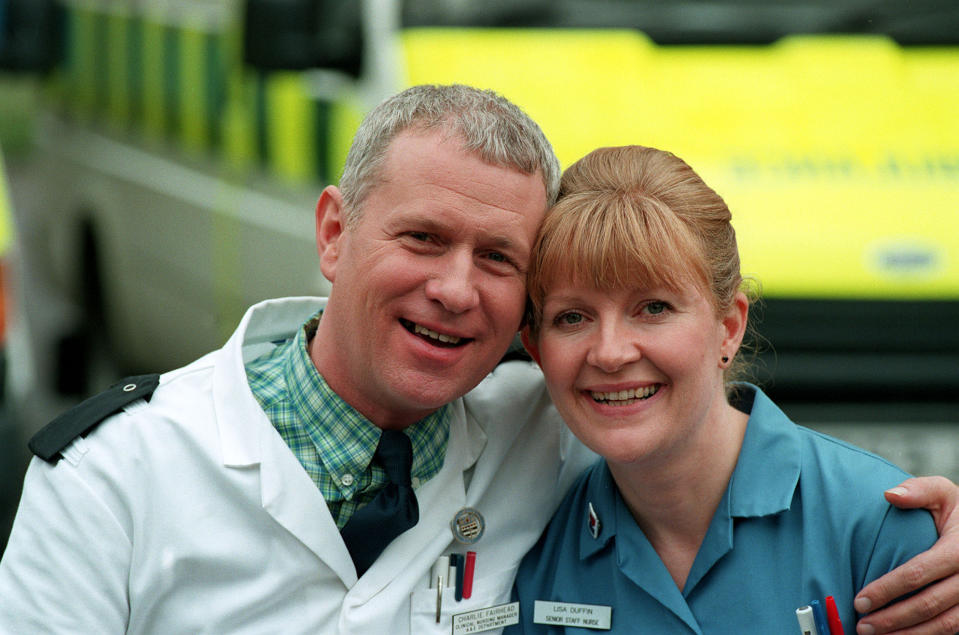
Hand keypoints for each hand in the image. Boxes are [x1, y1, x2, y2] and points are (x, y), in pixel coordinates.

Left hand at [854, 476, 958, 634]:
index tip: (860, 600)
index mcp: (958, 548)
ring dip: (908, 634)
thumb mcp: (943, 494)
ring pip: (943, 624)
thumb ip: (918, 491)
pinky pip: (953, 629)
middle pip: (928, 604)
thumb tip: (889, 495)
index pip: (918, 573)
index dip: (887, 589)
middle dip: (892, 618)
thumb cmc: (957, 512)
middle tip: (862, 625)